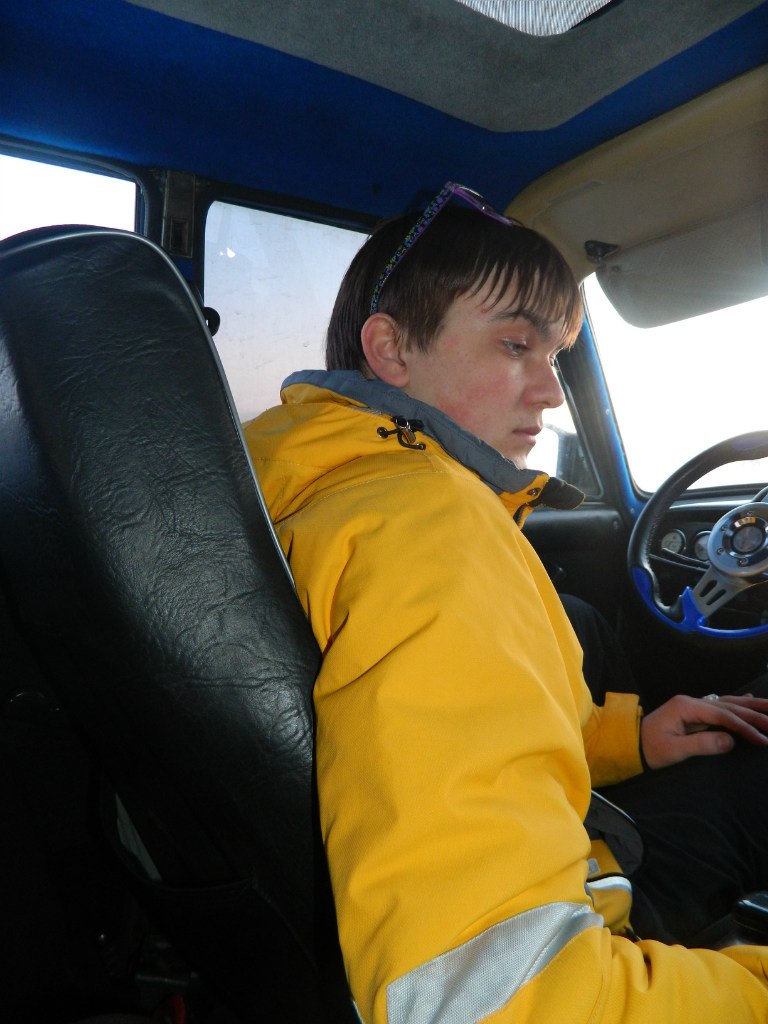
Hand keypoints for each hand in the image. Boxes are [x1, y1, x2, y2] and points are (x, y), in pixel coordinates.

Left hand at [640, 693, 767, 769]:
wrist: (630, 743)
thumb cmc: (650, 749)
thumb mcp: (674, 750)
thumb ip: (702, 744)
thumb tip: (731, 741)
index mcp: (686, 707)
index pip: (722, 715)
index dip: (744, 727)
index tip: (762, 739)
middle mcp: (691, 702)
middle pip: (728, 705)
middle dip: (753, 714)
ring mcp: (692, 705)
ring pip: (726, 703)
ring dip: (749, 707)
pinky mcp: (693, 713)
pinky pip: (720, 706)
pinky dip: (737, 704)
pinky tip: (748, 700)